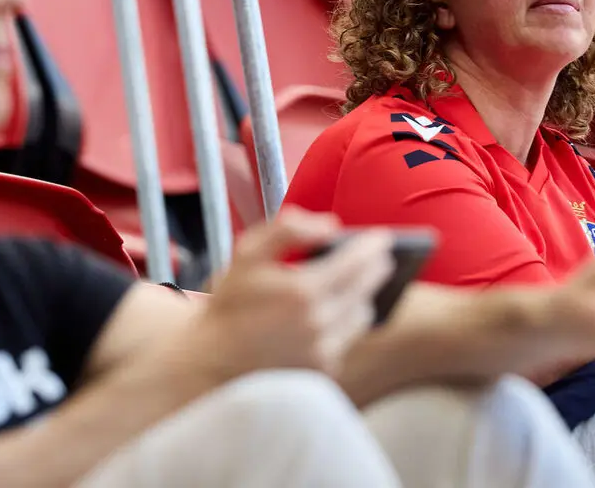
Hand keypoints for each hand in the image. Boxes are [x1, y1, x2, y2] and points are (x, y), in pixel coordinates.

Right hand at [198, 209, 394, 378]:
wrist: (210, 362)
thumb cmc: (229, 303)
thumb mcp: (247, 253)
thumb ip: (288, 229)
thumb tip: (331, 225)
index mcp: (303, 290)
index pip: (358, 262)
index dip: (374, 246)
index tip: (383, 237)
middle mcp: (319, 323)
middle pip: (367, 288)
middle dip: (376, 269)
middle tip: (380, 257)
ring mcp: (323, 351)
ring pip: (363, 315)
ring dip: (362, 298)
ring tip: (357, 284)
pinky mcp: (323, 370)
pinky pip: (348, 339)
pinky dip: (345, 324)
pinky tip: (336, 312)